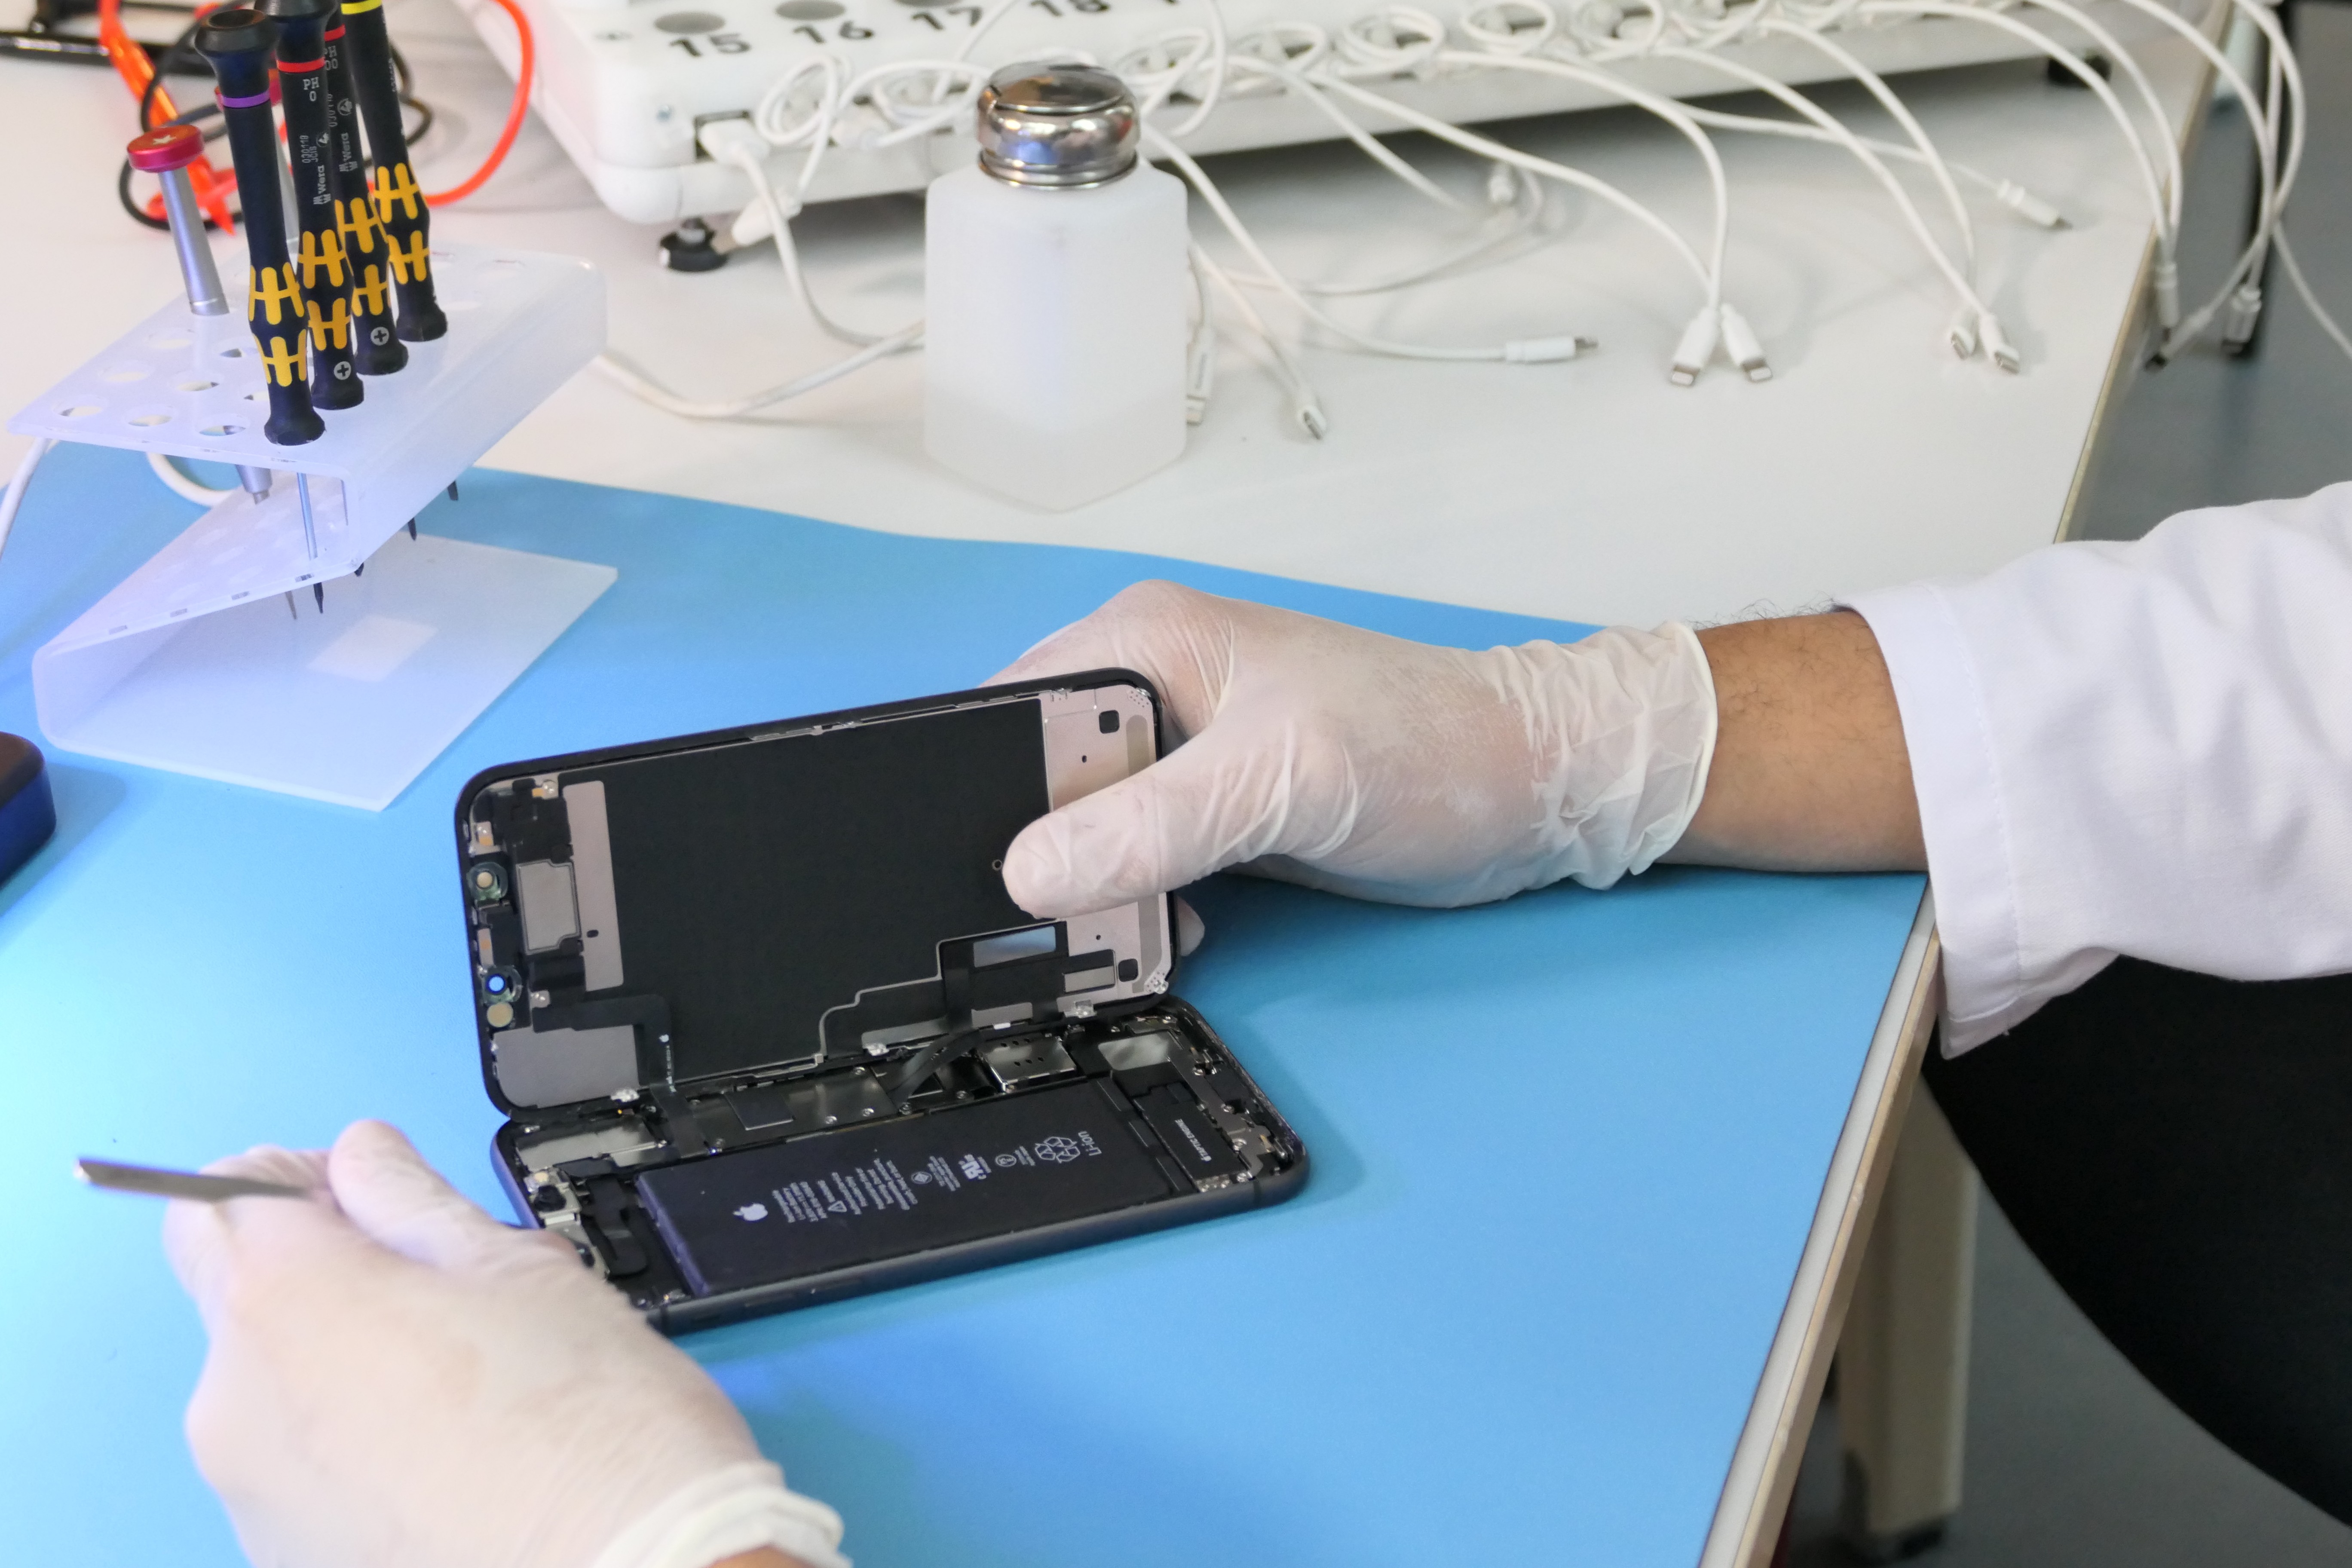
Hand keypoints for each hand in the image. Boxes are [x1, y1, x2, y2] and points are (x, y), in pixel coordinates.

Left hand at [164, 1121, 845, 1567]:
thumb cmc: (590, 1427)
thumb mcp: (518, 1267)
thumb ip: (414, 1200)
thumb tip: (365, 1161)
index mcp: (287, 1303)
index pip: (220, 1197)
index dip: (303, 1181)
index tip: (379, 1202)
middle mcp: (238, 1401)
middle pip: (244, 1294)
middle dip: (327, 1272)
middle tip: (442, 1292)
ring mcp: (253, 1495)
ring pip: (277, 1387)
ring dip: (348, 1362)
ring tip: (469, 1386)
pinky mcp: (283, 1559)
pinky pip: (300, 1469)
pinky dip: (356, 1445)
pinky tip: (454, 1456)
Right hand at [989, 580, 1716, 916]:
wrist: (1528, 789)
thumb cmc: (1424, 751)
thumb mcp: (1280, 781)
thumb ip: (1150, 823)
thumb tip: (1028, 875)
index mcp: (1142, 643)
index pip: (1007, 713)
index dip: (977, 794)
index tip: (974, 880)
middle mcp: (1148, 687)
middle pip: (1031, 780)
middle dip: (1035, 859)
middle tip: (1052, 930)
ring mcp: (1181, 752)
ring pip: (1080, 832)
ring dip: (1091, 895)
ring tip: (1121, 940)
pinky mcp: (1213, 808)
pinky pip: (1133, 863)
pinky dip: (1137, 906)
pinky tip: (1169, 934)